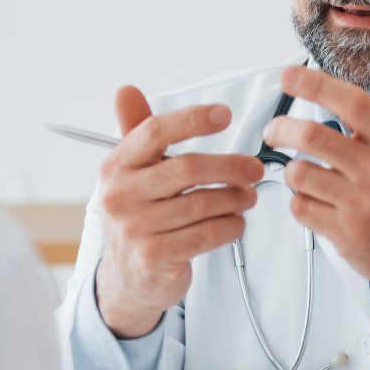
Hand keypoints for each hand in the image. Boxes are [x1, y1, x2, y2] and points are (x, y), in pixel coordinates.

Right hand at [93, 88, 264, 338]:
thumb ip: (137, 133)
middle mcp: (120, 196)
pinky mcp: (154, 257)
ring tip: (249, 196)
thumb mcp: (132, 174)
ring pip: (202, 204)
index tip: (225, 115)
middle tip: (254, 168)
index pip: (155, 132)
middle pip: (187, 168)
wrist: (126, 279)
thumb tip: (126, 90)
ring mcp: (135, 229)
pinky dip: (230, 226)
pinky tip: (237, 222)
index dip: (193, 119)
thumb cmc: (139, 217)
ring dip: (235, 199)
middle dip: (230, 166)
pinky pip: (206, 234)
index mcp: (115, 166)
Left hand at [263, 41, 369, 324]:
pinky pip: (301, 208)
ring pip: (300, 175)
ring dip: (292, 170)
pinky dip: (299, 201)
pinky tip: (314, 200)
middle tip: (274, 129)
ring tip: (302, 170)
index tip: (288, 74)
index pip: (352, 103)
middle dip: (282, 128)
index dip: (315, 84)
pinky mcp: (347, 235)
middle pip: (313, 138)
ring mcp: (362, 206)